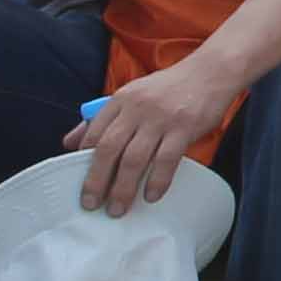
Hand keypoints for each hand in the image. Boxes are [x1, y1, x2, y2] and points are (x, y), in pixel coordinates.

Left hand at [78, 61, 243, 207]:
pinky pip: (167, 160)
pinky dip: (157, 181)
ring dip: (123, 188)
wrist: (211, 71)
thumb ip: (101, 118)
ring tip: (117, 209)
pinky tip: (151, 196)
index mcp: (121, 100)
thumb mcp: (131, 95)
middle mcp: (137, 108)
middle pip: (109, 149)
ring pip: (134, 158)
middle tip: (91, 204)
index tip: (81, 185)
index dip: (83, 163)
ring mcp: (161, 118)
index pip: (94, 134)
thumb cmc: (169, 87)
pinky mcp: (184, 127)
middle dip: (97, 181)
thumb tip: (70, 143)